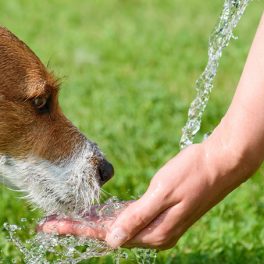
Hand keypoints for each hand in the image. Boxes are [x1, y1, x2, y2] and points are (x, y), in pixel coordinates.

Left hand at [39, 141, 252, 249]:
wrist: (218, 163)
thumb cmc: (192, 173)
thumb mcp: (164, 192)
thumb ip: (138, 218)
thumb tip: (112, 240)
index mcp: (155, 232)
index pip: (108, 234)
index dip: (78, 229)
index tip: (51, 226)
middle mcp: (154, 233)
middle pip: (108, 232)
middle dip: (79, 226)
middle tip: (50, 222)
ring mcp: (158, 223)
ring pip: (117, 225)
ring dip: (92, 221)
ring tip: (66, 218)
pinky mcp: (159, 212)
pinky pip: (128, 217)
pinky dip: (110, 215)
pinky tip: (97, 212)